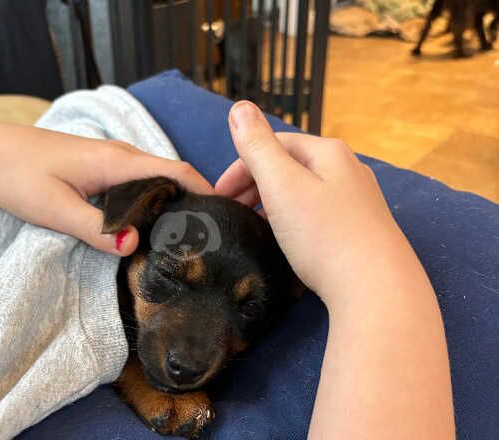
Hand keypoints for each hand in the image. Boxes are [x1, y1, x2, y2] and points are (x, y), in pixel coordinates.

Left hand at [0, 124, 212, 256]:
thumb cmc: (18, 175)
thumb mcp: (54, 208)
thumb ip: (94, 229)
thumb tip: (134, 246)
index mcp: (118, 162)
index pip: (177, 171)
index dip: (206, 191)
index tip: (226, 217)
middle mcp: (121, 156)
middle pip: (173, 175)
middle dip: (196, 200)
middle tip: (210, 237)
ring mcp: (110, 160)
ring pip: (156, 179)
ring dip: (175, 201)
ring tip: (187, 235)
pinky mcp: (100, 168)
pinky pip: (139, 182)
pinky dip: (154, 199)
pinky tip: (150, 222)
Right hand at [216, 101, 419, 304]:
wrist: (376, 290)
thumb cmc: (326, 236)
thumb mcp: (282, 184)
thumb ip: (257, 146)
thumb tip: (240, 108)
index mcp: (328, 152)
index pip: (272, 145)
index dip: (240, 167)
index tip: (219, 195)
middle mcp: (347, 169)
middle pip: (288, 166)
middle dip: (254, 184)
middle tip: (232, 211)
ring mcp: (357, 200)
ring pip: (302, 191)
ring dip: (271, 202)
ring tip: (253, 224)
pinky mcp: (360, 228)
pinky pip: (316, 213)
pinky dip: (292, 219)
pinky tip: (285, 239)